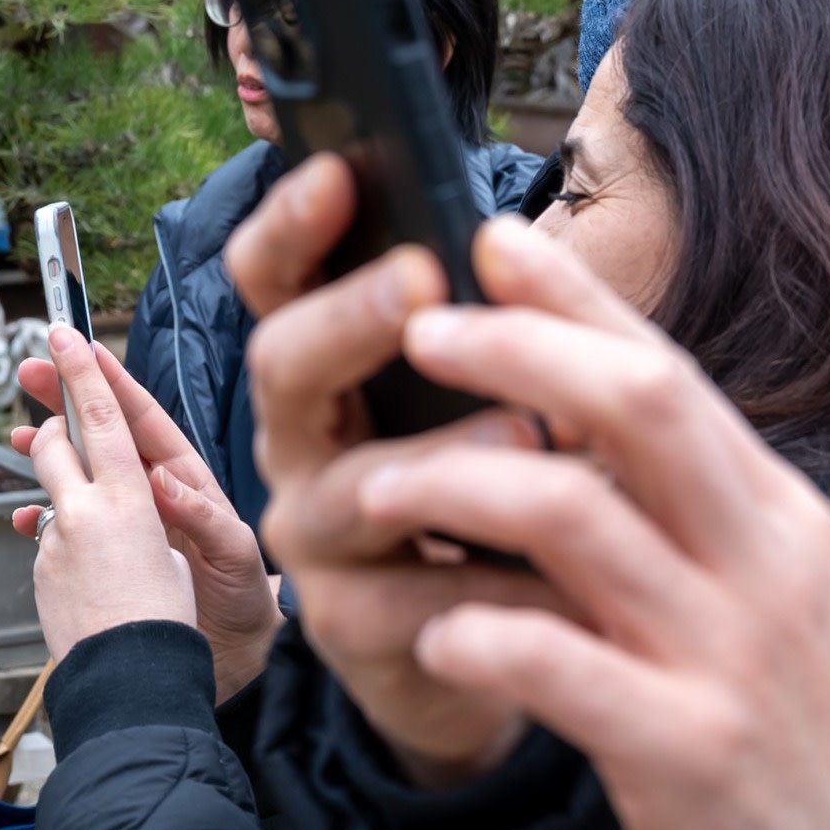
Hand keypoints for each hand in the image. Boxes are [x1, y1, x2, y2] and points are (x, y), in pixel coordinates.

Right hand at [14, 347, 278, 698]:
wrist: (241, 655)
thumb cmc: (248, 600)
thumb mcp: (235, 556)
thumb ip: (204, 518)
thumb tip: (165, 482)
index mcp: (185, 481)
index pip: (143, 421)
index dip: (112, 382)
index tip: (82, 350)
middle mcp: (154, 494)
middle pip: (104, 435)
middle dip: (68, 400)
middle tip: (31, 373)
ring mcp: (131, 522)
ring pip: (83, 474)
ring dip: (50, 452)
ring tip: (19, 433)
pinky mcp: (114, 554)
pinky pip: (72, 527)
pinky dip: (43, 518)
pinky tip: (21, 515)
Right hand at [226, 155, 558, 781]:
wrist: (512, 655)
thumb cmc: (501, 500)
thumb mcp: (502, 397)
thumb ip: (499, 326)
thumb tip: (503, 237)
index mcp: (326, 371)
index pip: (272, 281)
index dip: (289, 226)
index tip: (335, 175)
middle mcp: (297, 445)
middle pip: (281, 365)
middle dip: (349, 317)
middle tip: (422, 278)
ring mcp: (311, 540)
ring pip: (346, 487)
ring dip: (436, 455)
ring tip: (525, 429)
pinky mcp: (347, 630)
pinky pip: (401, 602)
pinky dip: (483, 582)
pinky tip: (557, 572)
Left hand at [357, 216, 829, 829]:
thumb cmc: (803, 764)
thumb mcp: (772, 615)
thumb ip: (695, 523)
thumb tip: (593, 423)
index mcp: (780, 524)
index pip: (673, 374)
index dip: (578, 300)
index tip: (491, 238)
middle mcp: (767, 566)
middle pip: (637, 406)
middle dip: (516, 347)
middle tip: (417, 325)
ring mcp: (731, 657)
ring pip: (577, 517)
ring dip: (457, 485)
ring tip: (373, 489)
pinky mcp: (687, 753)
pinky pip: (557, 662)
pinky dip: (479, 635)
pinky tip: (431, 641)